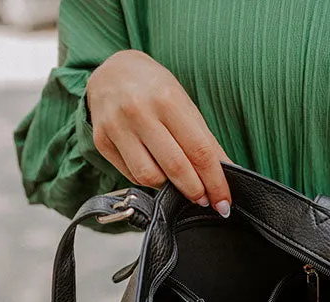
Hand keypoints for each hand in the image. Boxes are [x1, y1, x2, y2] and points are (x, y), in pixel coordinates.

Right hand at [86, 49, 233, 213]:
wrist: (111, 71)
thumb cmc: (155, 89)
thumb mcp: (184, 105)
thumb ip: (205, 140)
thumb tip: (227, 173)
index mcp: (167, 99)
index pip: (199, 151)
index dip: (215, 182)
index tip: (224, 203)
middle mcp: (139, 111)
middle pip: (175, 167)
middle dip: (195, 191)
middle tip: (205, 200)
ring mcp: (117, 126)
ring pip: (149, 177)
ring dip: (169, 189)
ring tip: (178, 183)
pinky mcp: (102, 141)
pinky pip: (131, 175)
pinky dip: (149, 180)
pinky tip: (156, 172)